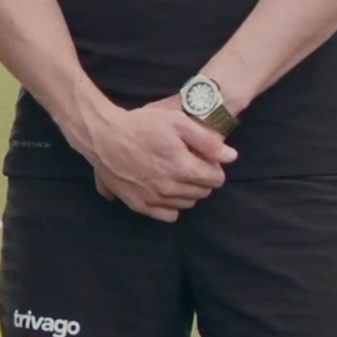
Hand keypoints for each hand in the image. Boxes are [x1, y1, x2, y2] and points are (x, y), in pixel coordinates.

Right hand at [78, 94, 236, 223]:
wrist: (104, 136)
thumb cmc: (142, 125)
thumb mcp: (177, 122)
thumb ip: (207, 142)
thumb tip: (231, 157)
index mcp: (182, 167)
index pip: (216, 179)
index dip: (213, 166)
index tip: (204, 158)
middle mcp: (170, 188)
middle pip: (203, 192)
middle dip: (202, 178)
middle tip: (190, 163)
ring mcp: (154, 199)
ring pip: (188, 203)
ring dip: (188, 190)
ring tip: (176, 173)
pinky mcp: (140, 205)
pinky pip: (169, 214)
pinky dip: (172, 204)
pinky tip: (165, 188)